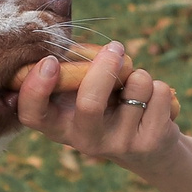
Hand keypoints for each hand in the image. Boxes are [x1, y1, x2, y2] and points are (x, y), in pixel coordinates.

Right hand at [13, 41, 179, 165]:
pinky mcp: (149, 143)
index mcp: (59, 125)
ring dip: (139, 75)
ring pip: (135, 88)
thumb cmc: (109, 106)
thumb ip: (75, 73)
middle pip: (90, 103)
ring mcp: (118, 144)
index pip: (32, 115)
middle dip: (105, 68)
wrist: (149, 149)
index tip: (50, 61)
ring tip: (134, 88)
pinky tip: (151, 104)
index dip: (35, 89)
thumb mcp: (85, 93)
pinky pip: (158, 94)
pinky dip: (158, 88)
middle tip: (115, 47)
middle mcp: (84, 140)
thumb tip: (70, 41)